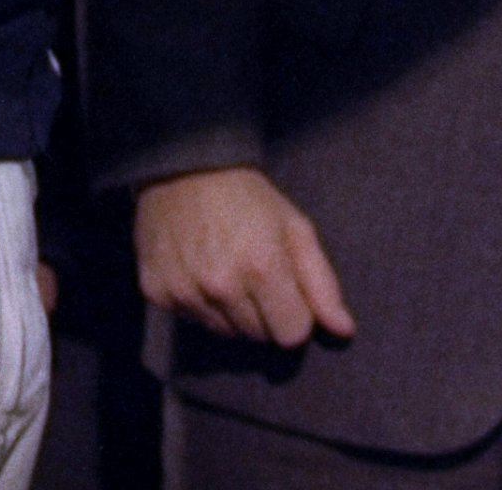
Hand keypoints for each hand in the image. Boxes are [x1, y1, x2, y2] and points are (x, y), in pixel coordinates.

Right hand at [136, 166, 355, 348]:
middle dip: (263, 313)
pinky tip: (197, 271)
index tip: (284, 288)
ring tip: (225, 270)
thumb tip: (344, 330)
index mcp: (262, 268)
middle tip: (252, 273)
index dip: (294, 313)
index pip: (292, 334)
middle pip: (258, 337)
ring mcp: (186, 291)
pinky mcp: (157, 291)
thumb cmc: (247, 195)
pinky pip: (190, 321)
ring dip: (230, 311)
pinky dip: (198, 304)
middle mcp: (222, 285)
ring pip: (225, 333)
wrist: (183, 163)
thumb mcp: (294, 226)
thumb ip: (322, 282)